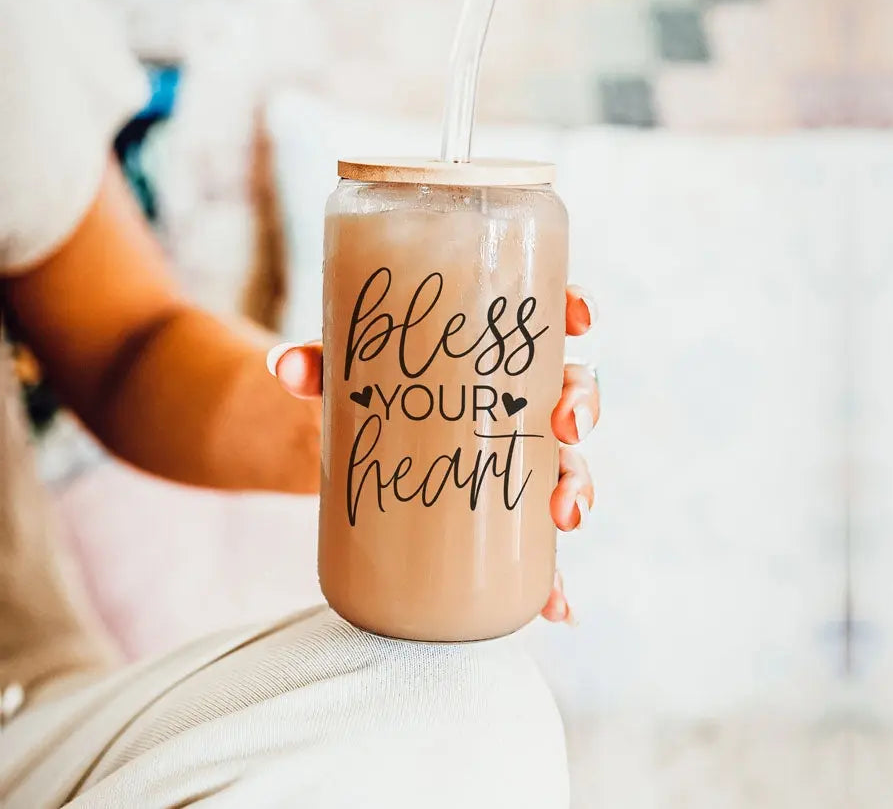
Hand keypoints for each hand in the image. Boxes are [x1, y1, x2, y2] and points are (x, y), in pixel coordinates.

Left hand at [267, 284, 599, 625]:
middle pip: (570, 393)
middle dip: (583, 407)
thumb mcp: (344, 376)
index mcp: (490, 351)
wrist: (353, 451)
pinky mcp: (501, 513)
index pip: (545, 321)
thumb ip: (317, 366)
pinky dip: (553, 579)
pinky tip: (556, 606)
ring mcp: (514, 458)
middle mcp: (514, 402)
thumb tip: (283, 366)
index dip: (574, 311)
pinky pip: (538, 545)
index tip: (580, 320)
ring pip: (567, 465)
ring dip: (579, 489)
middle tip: (567, 427)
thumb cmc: (365, 394)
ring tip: (565, 516)